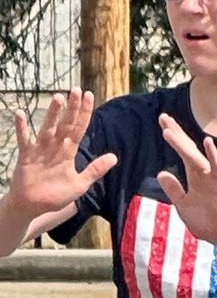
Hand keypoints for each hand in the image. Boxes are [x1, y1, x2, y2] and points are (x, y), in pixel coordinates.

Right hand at [6, 91, 116, 224]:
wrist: (33, 207)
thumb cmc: (55, 195)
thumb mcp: (80, 184)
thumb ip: (95, 170)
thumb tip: (114, 157)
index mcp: (68, 152)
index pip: (79, 129)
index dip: (84, 113)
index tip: (90, 96)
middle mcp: (55, 147)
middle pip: (65, 124)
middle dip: (72, 108)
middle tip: (76, 90)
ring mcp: (40, 150)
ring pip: (47, 128)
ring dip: (52, 114)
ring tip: (58, 98)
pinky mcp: (26, 156)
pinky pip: (24, 139)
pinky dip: (22, 128)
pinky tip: (21, 113)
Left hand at [155, 115, 216, 251]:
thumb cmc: (207, 221)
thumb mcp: (184, 205)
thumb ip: (174, 190)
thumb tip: (161, 173)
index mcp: (194, 177)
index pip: (182, 153)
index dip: (174, 138)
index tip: (164, 123)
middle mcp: (202, 174)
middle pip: (187, 149)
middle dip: (175, 134)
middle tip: (163, 117)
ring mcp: (211, 179)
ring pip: (195, 157)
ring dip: (183, 144)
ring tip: (169, 131)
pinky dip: (213, 156)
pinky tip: (208, 142)